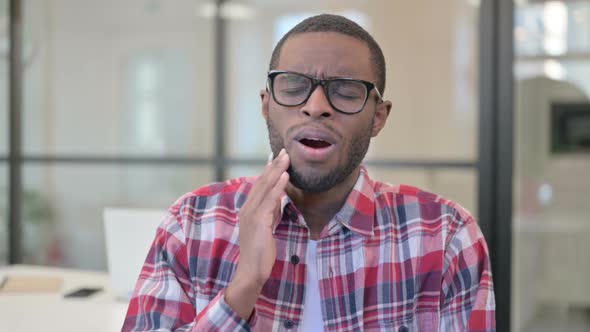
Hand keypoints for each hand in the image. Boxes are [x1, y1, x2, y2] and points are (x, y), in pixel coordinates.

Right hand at [225, 148, 289, 319]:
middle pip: (262, 181)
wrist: (251, 271)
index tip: (279, 157)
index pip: (259, 184)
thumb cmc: (259, 251)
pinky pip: (270, 200)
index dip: (269, 170)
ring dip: (277, 170)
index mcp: (248, 209)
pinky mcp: (259, 222)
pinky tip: (285, 176)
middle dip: (274, 165)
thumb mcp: (266, 226)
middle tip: (284, 150)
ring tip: (286, 157)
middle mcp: (247, 208)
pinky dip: (277, 186)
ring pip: (265, 187)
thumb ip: (270, 211)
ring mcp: (252, 214)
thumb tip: (278, 197)